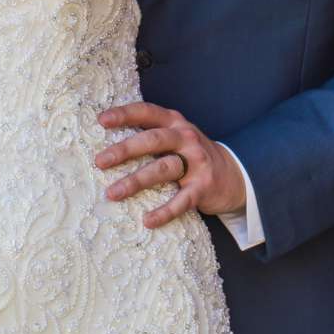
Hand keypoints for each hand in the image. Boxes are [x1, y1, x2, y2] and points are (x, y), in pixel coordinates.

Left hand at [95, 101, 246, 228]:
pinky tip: (147, 221)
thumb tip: (105, 143)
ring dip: (136, 181)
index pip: (147, 112)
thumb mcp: (175, 136)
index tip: (102, 120)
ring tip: (112, 193)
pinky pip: (182, 201)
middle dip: (125, 150)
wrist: (233, 174)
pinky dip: (164, 212)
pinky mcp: (203, 187)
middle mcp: (185, 138)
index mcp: (174, 123)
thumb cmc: (191, 154)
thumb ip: (150, 133)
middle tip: (100, 162)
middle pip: (153, 140)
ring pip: (163, 169)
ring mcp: (196, 162)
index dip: (125, 114)